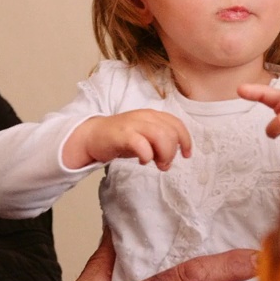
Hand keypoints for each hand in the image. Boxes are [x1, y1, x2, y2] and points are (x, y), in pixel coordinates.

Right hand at [63, 110, 191, 169]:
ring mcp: (133, 124)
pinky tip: (143, 161)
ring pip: (161, 136)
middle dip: (172, 152)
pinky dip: (147, 156)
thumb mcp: (145, 137)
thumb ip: (160, 143)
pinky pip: (142, 145)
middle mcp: (145, 117)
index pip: (177, 124)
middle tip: (164, 164)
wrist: (93, 136)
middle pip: (171, 133)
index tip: (186, 155)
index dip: (186, 140)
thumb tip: (170, 160)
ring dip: (163, 154)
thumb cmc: (121, 138)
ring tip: (156, 164)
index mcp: (152, 115)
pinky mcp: (122, 135)